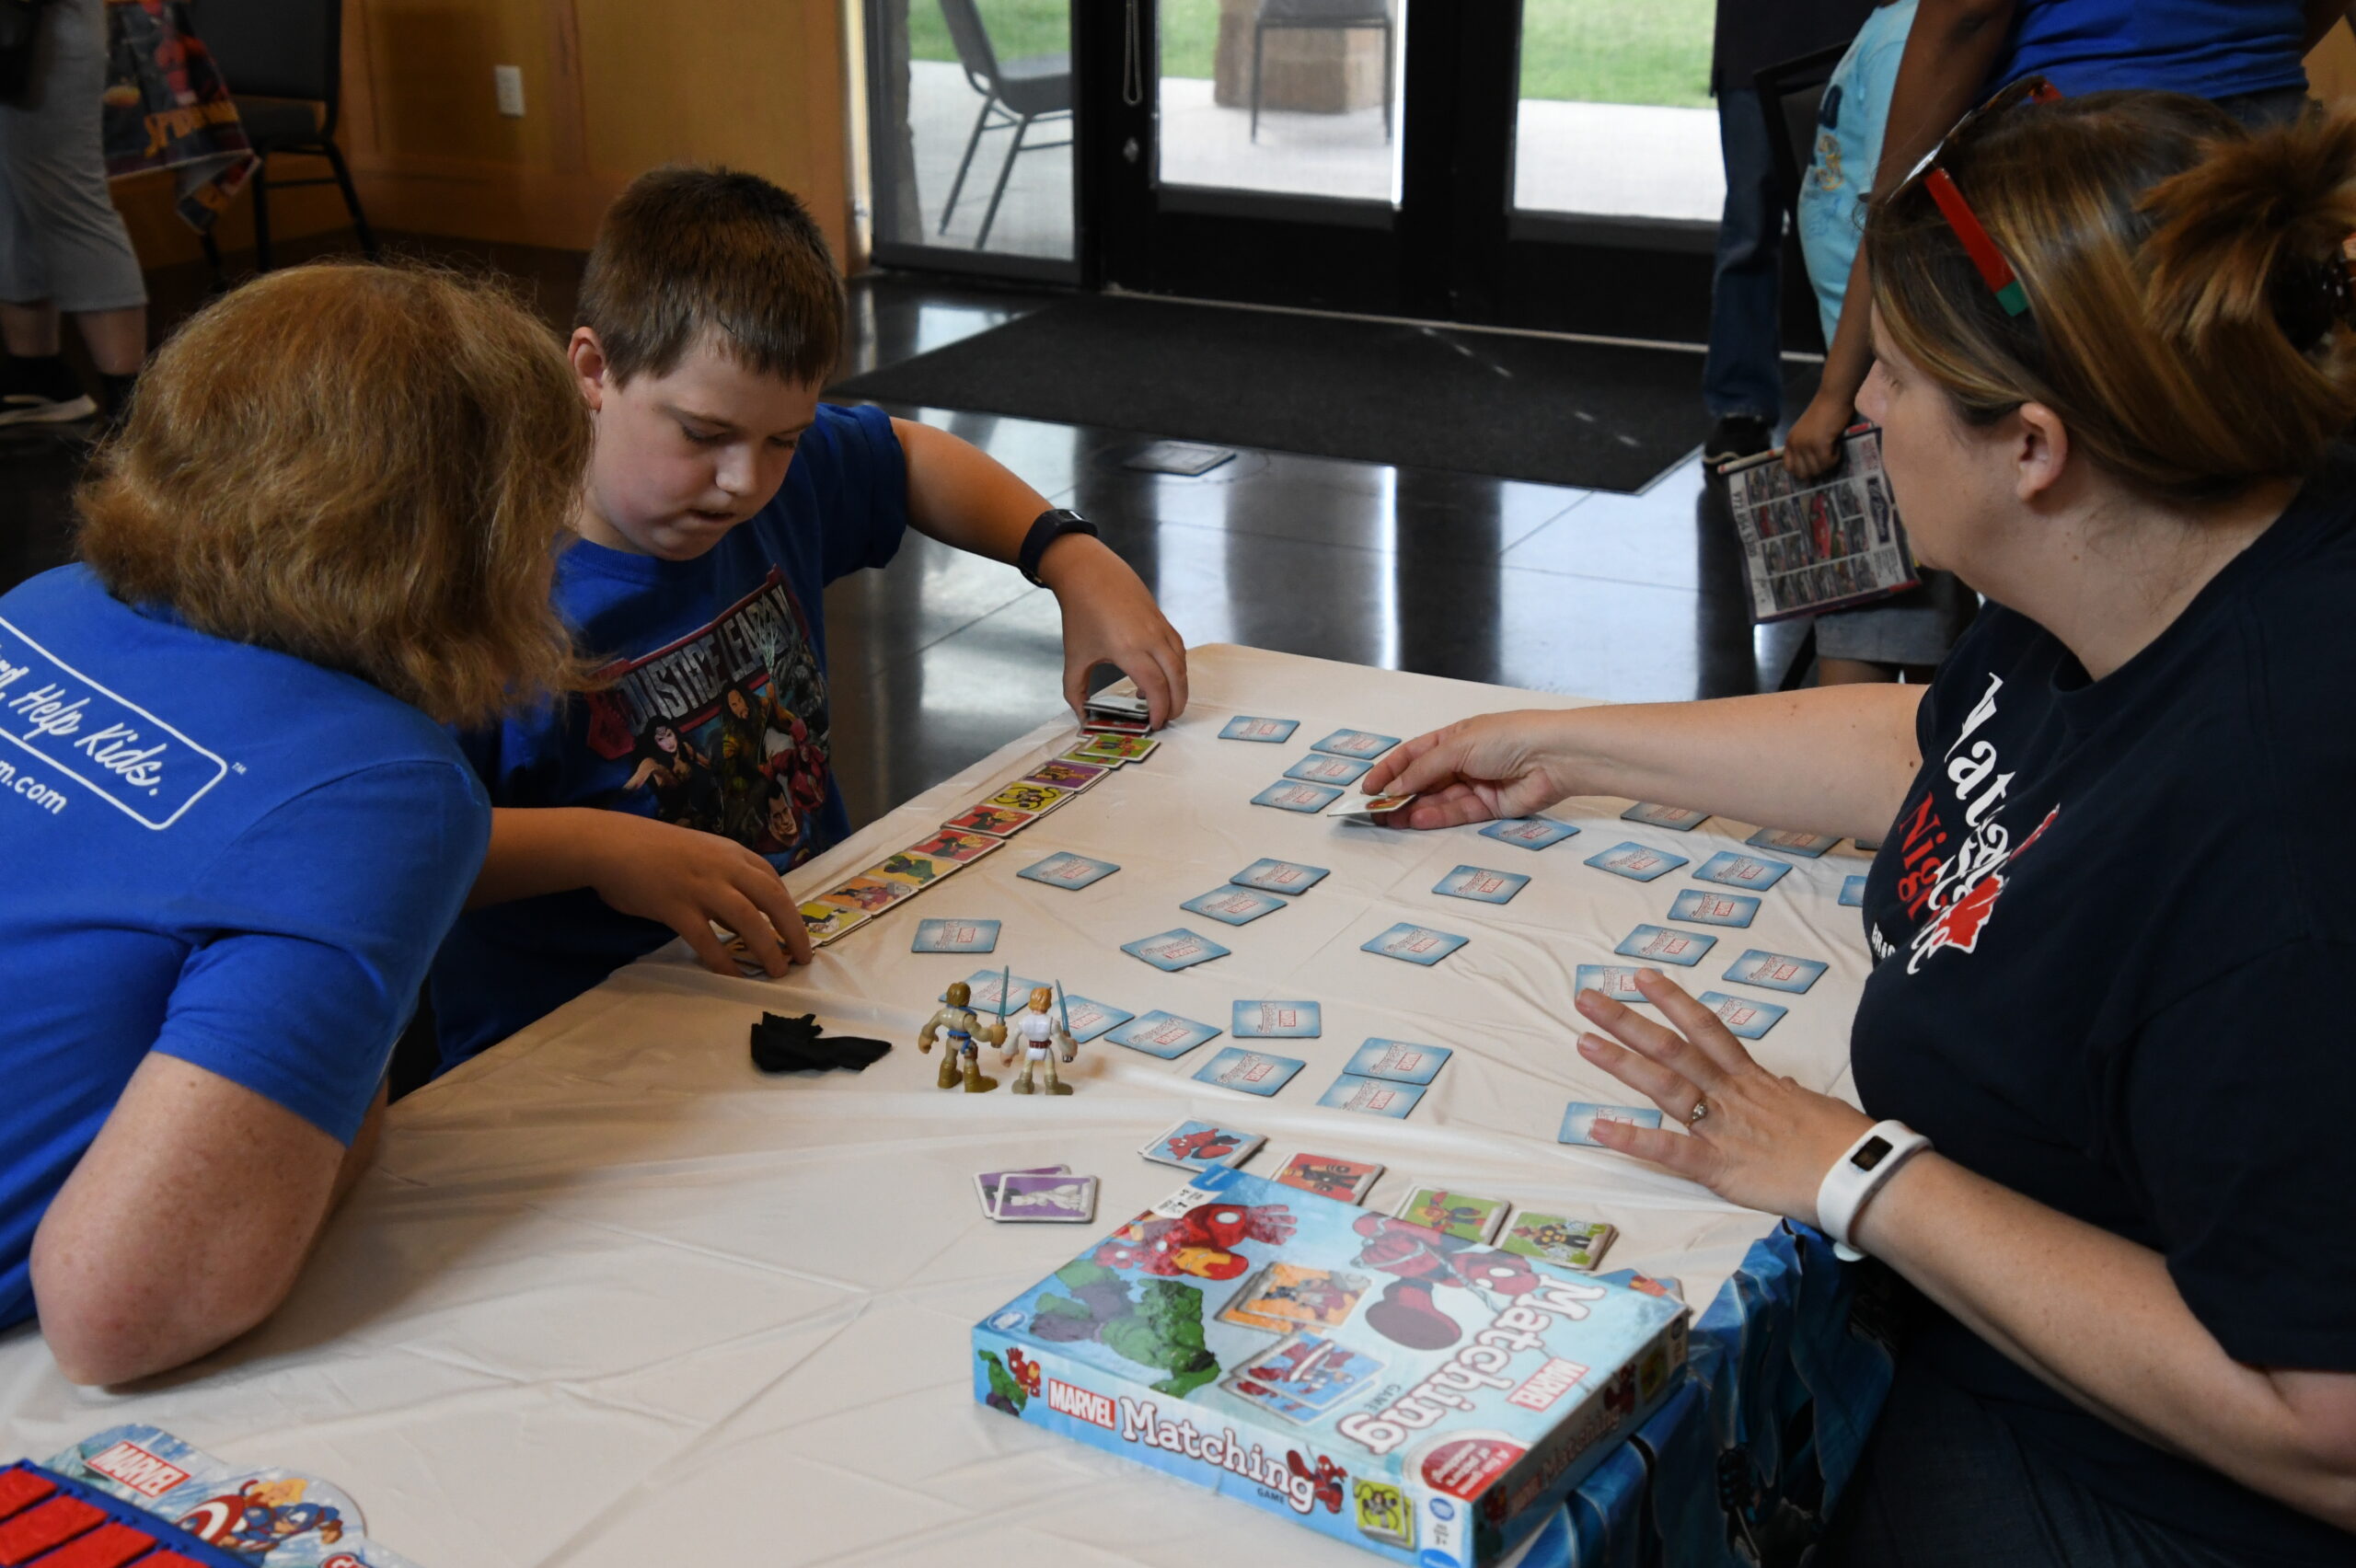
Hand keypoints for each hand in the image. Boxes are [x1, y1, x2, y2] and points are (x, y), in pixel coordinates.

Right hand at [576, 812, 813, 977]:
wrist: (610, 844)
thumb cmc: (653, 849)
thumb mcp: (701, 852)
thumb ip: (725, 876)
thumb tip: (747, 911)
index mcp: (731, 853)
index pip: (773, 881)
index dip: (791, 909)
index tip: (799, 932)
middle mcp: (723, 867)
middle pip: (772, 900)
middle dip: (793, 931)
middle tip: (803, 958)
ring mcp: (701, 887)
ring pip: (748, 921)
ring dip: (767, 949)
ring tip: (776, 971)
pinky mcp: (676, 907)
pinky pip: (707, 940)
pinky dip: (724, 961)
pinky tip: (734, 977)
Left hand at [1042, 537, 1189, 728]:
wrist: (1089, 573)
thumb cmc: (1081, 613)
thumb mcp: (1074, 656)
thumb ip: (1075, 691)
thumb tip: (1082, 717)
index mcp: (1128, 649)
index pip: (1155, 688)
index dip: (1159, 710)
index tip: (1154, 724)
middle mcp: (1150, 638)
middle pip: (1176, 679)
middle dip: (1176, 704)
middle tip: (1167, 720)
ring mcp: (1160, 627)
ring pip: (1182, 664)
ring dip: (1180, 687)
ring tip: (1168, 702)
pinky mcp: (1163, 620)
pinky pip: (1178, 649)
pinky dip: (1177, 668)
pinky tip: (1162, 676)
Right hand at [1359, 710, 1575, 829]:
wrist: (1554, 756)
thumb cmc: (1508, 737)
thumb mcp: (1458, 746)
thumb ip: (1425, 769)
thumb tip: (1396, 787)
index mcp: (1455, 737)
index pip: (1414, 754)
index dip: (1390, 769)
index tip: (1368, 786)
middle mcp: (1464, 760)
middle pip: (1424, 780)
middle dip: (1399, 794)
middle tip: (1374, 810)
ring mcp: (1477, 784)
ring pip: (1438, 800)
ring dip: (1413, 809)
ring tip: (1388, 819)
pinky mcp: (1490, 806)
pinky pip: (1458, 813)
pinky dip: (1436, 817)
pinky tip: (1415, 819)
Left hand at [1571, 969, 1871, 1221]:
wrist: (1862, 1174)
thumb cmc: (1845, 1141)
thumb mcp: (1810, 1103)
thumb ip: (1783, 1093)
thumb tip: (1777, 1085)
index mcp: (1752, 1078)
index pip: (1706, 1028)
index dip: (1672, 1000)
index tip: (1642, 976)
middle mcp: (1731, 1094)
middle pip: (1671, 1049)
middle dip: (1626, 1022)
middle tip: (1586, 999)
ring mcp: (1722, 1127)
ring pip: (1664, 1087)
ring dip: (1621, 1063)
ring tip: (1584, 1041)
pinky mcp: (1719, 1166)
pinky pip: (1669, 1151)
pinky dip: (1633, 1139)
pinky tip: (1597, 1128)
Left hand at [1781, 391, 1854, 480]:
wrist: (1833, 398)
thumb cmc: (1824, 412)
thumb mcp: (1806, 432)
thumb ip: (1804, 447)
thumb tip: (1811, 469)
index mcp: (1789, 442)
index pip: (1789, 468)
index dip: (1802, 471)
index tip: (1814, 466)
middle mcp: (1795, 445)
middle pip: (1803, 473)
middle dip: (1817, 469)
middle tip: (1827, 458)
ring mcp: (1806, 445)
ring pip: (1817, 469)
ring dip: (1828, 463)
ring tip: (1833, 449)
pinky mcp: (1819, 445)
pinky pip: (1828, 462)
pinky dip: (1835, 458)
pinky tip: (1837, 446)